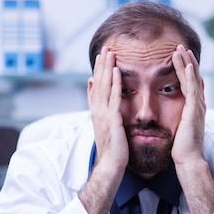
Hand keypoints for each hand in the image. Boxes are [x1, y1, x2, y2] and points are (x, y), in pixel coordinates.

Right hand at [87, 46, 128, 180]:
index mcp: (96, 113)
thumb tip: (109, 111)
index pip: (95, 87)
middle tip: (105, 48)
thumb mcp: (108, 130)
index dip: (97, 72)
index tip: (100, 58)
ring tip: (110, 52)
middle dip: (101, 64)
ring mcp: (103, 114)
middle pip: (98, 82)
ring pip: (104, 86)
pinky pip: (114, 97)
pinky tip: (117, 71)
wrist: (111, 165)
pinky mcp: (112, 119)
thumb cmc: (113, 151)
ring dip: (107, 68)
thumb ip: (106, 115)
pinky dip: (114, 83)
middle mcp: (97, 111)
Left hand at [171, 45, 205, 167]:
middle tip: (181, 46)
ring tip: (181, 49)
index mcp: (193, 108)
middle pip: (193, 77)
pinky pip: (192, 90)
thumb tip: (168, 115)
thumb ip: (176, 118)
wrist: (188, 160)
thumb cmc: (181, 149)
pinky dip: (190, 76)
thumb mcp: (178, 129)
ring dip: (187, 63)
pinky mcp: (194, 111)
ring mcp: (197, 107)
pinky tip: (187, 65)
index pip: (190, 84)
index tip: (180, 57)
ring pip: (192, 79)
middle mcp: (198, 105)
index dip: (185, 69)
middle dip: (187, 61)